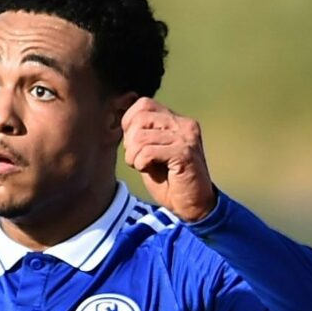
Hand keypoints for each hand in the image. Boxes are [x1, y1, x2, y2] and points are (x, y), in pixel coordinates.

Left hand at [121, 97, 217, 222]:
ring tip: (143, 166)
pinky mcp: (184, 153)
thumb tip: (117, 118)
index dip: (129, 122)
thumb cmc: (170, 182)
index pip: (144, 104)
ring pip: (140, 137)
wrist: (193, 206)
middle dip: (130, 141)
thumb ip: (140, 134)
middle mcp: (184, 124)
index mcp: (176, 120)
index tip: (133, 145)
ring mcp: (186, 137)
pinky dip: (141, 164)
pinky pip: (148, 152)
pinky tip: (150, 171)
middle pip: (140, 117)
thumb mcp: (150, 152)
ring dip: (134, 156)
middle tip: (137, 159)